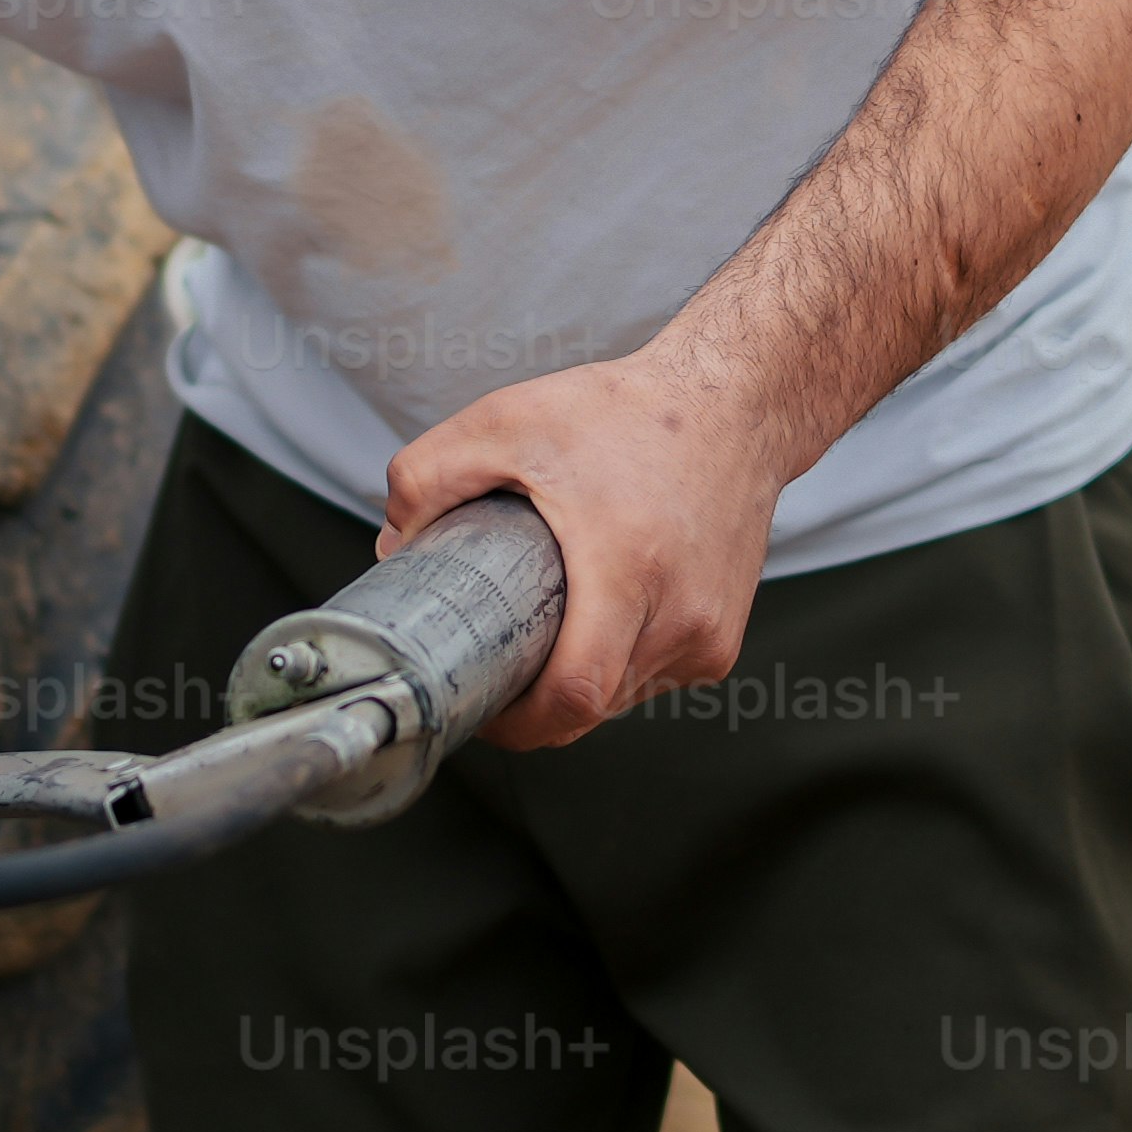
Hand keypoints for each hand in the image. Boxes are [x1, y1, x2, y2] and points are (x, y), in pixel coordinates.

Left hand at [384, 349, 784, 751]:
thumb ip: (428, 474)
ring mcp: (709, 634)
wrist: (735, 408)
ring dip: (576, 682)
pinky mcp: (722, 641)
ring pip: (620, 698)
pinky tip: (598, 617)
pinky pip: (651, 679)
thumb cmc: (629, 413)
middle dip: (534, 703)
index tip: (479, 708)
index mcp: (627, 568)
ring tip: (548, 625)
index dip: (518, 723)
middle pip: (589, 707)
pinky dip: (615, 664)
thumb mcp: (507, 420)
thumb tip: (395, 547)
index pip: (573, 695)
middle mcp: (680, 613)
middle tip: (492, 665)